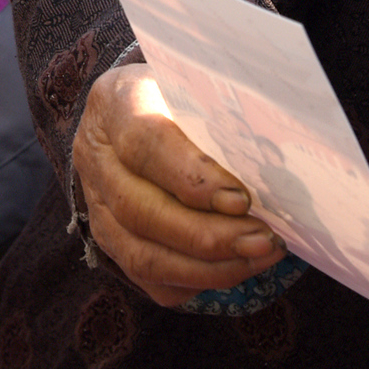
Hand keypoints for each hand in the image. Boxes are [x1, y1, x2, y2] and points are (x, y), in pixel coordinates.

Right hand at [72, 60, 282, 307]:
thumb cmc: (185, 94)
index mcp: (116, 101)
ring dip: (206, 268)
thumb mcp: (198, 86)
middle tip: (263, 240)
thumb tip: (272, 161)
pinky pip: (148, 278)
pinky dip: (195, 282)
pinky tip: (236, 269)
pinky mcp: (108, 239)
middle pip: (140, 210)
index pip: (144, 143)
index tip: (241, 200)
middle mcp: (95, 156)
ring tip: (258, 257)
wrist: (145, 107)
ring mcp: (96, 203)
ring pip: (140, 255)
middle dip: (207, 236)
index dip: (191, 177)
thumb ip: (222, 115)